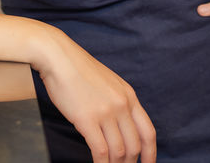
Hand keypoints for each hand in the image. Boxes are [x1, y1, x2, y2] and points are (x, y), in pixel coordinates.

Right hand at [31, 26, 155, 161]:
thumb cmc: (76, 68)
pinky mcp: (87, 119)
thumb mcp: (107, 82)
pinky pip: (101, 151)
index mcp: (129, 96)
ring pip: (119, 151)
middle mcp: (122, 105)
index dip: (151, 153)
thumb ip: (116, 102)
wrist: (58, 56)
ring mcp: (106, 112)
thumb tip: (117, 126)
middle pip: (135, 145)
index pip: (148, 132)